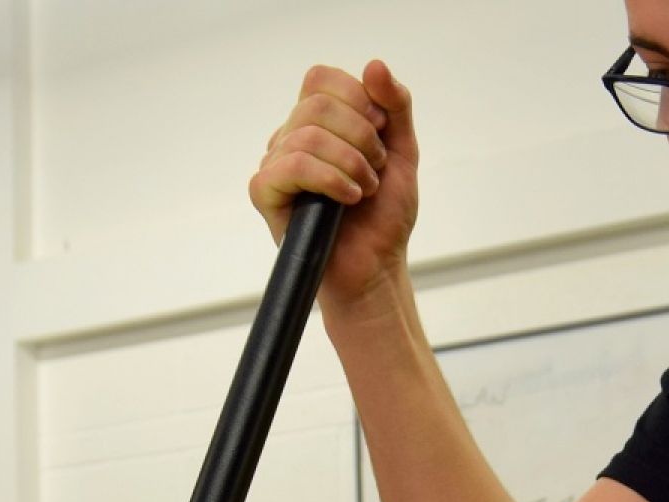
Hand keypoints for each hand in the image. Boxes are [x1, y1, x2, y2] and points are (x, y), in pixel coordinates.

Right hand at [249, 61, 418, 318]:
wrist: (375, 268)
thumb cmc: (383, 218)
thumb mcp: (402, 153)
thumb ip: (395, 108)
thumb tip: (374, 65)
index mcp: (317, 123)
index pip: (321, 79)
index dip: (356, 99)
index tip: (381, 133)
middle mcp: (290, 138)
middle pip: (317, 103)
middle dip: (361, 136)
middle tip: (376, 171)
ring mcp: (275, 165)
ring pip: (307, 135)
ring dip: (351, 163)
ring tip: (366, 191)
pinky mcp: (265, 193)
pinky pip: (292, 165)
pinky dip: (330, 179)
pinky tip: (349, 199)